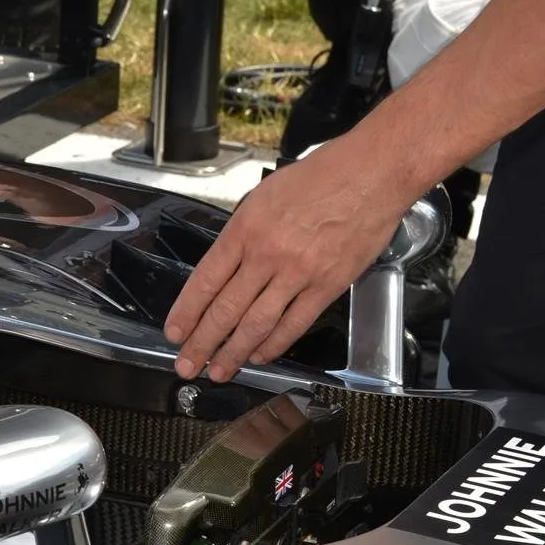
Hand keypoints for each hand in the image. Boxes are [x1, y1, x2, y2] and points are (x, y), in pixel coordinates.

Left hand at [163, 141, 411, 381]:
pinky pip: (295, 324)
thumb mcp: (262, 197)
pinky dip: (274, 345)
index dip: (186, 313)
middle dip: (202, 343)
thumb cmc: (318, 178)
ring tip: (219, 372)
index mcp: (244, 230)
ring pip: (256, 324)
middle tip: (187, 366)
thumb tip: (223, 267)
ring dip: (234, 353)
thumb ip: (241, 234)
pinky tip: (259, 356)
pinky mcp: (328, 285)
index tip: (174, 333)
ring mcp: (298, 273)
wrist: (371, 173)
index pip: (204, 281)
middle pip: (225, 310)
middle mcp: (266, 255)